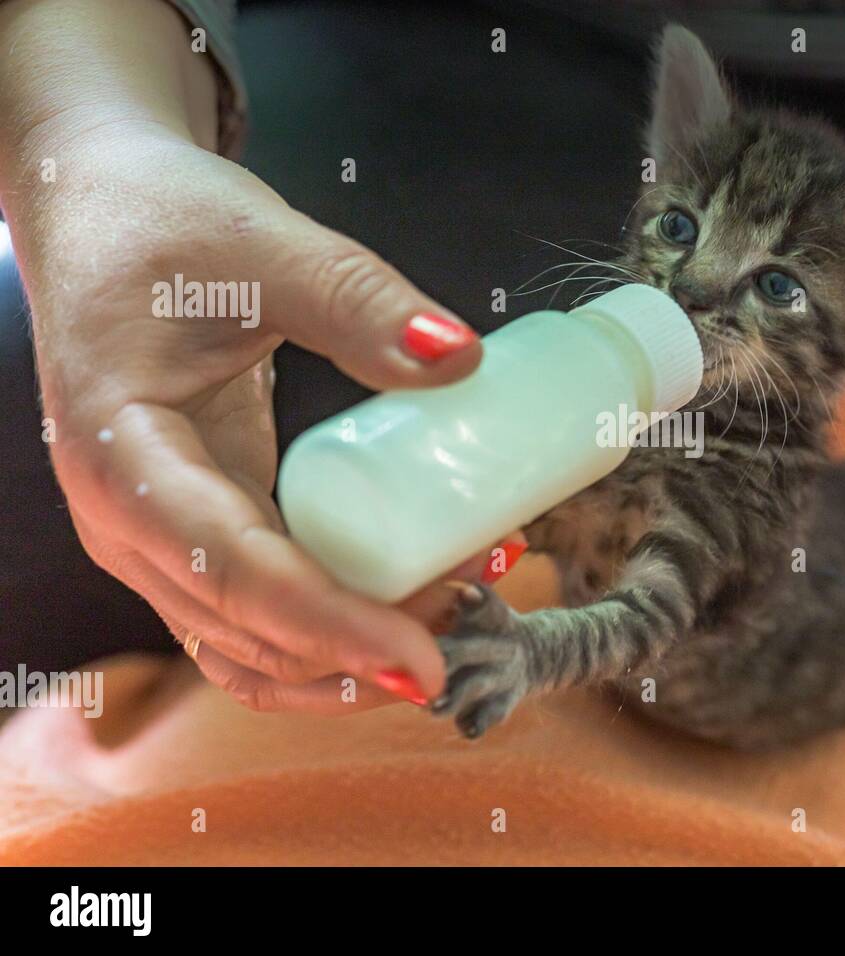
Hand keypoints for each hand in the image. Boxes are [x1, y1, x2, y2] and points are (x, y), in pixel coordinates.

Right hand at [0, 0, 494, 711]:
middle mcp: (130, 524)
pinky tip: (424, 588)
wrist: (100, 215)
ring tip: (466, 601)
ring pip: (256, 644)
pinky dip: (341, 622)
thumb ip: (358, 299)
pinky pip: (268, 611)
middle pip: (249, 631)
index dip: (331, 628)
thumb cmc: (160, 224)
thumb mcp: (262, 247)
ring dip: (356, 651)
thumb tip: (459, 357)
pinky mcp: (202, 531)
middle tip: (478, 610)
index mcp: (123, 457)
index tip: (422, 662)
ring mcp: (161, 538)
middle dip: (363, 647)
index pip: (231, 572)